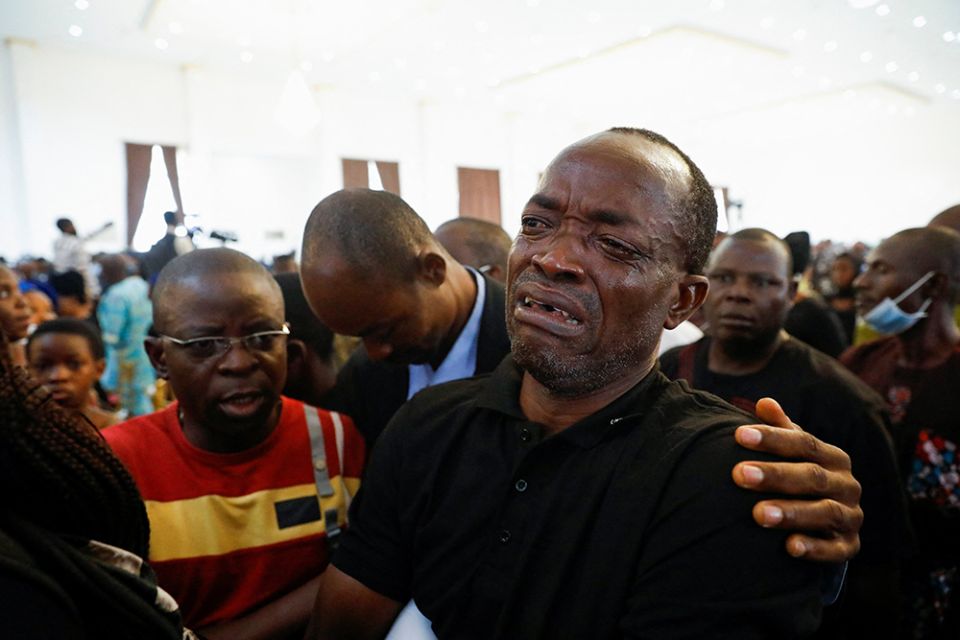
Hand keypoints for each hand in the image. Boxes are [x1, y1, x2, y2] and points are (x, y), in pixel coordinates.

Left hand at [731, 397, 862, 562]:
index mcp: (833, 457)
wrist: (828, 523)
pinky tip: (790, 547)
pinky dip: (814, 549)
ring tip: (758, 514)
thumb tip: (764, 402)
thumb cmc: (801, 478)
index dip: (773, 438)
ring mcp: (851, 516)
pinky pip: (835, 550)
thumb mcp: (794, 453)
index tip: (739, 435)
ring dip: (791, 512)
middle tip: (739, 474)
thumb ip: (780, 429)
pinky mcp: (849, 546)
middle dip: (774, 475)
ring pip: (825, 512)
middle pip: (812, 476)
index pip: (804, 443)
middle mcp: (847, 484)